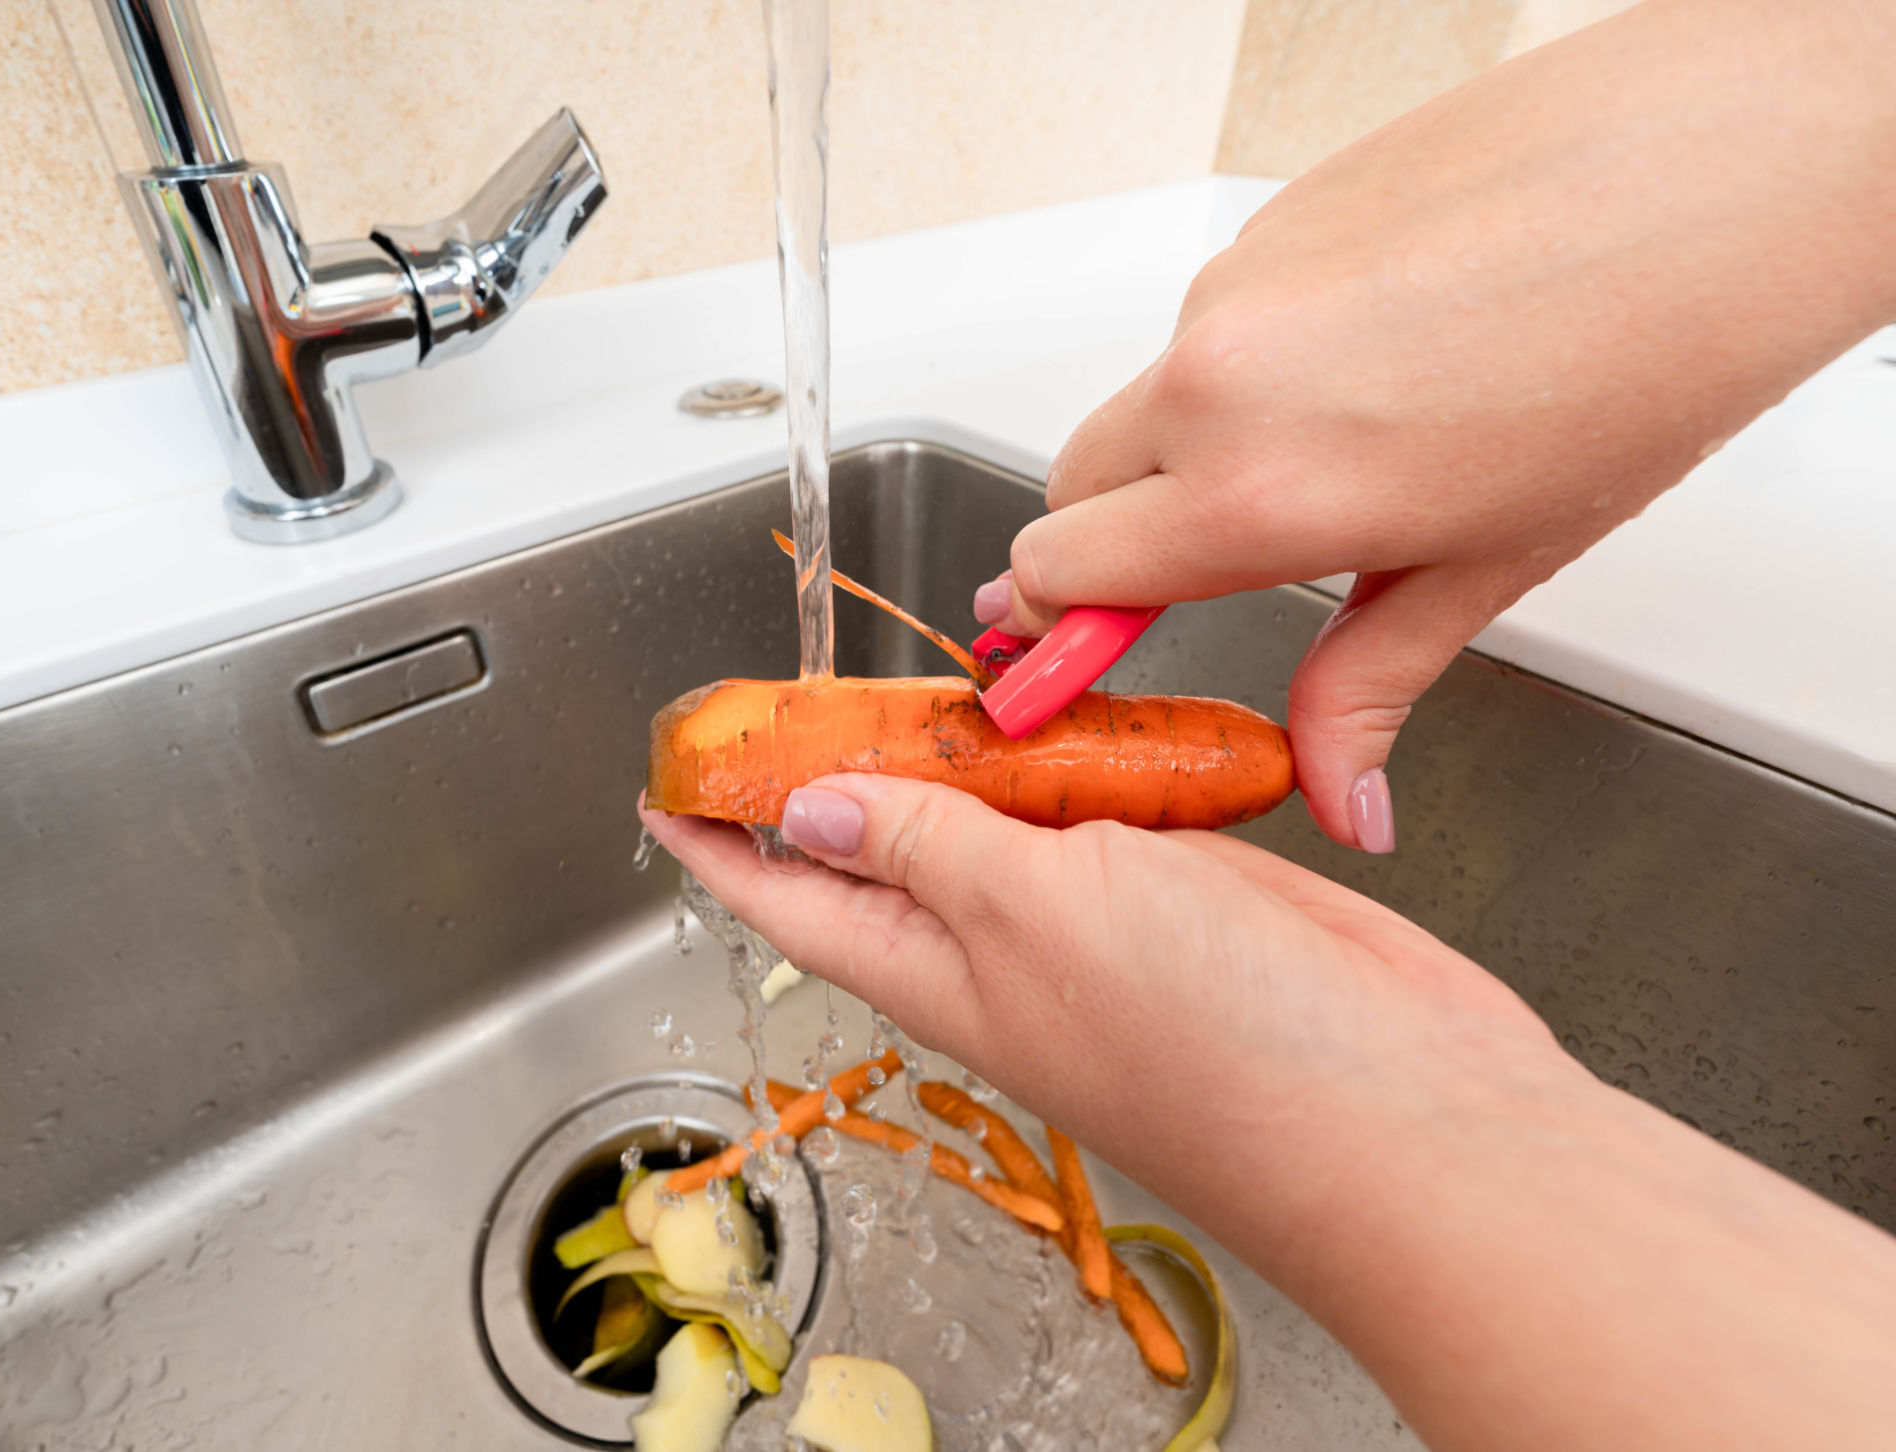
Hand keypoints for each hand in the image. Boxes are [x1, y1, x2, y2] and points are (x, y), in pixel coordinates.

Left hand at [644, 780, 1895, 1451]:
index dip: (720, 839)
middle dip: (830, 779)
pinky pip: (1108, 819)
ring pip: (1002, 827)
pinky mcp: (1192, 902)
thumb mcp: (1036, 912)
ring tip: (916, 687)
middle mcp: (1007, 953)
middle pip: (888, 852)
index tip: (665, 783)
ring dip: (959, 760)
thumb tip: (808, 811)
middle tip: (788, 698)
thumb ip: (926, 846)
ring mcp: (1103, 928)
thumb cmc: (1217, 1037)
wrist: (1410, 1117)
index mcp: (940, 969)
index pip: (792, 895)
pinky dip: (1087, 761)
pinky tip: (1083, 716)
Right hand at [974, 0, 1895, 850]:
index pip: (1060, 574)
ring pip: (1148, 397)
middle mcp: (1213, 378)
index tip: (1050, 655)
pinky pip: (1214, 317)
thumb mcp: (1487, 566)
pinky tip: (1369, 357)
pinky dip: (1256, 358)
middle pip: (1070, 485)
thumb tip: (1339, 791)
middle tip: (1195, 567)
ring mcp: (1233, 282)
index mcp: (1255, 492)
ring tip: (1342, 442)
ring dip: (1196, 443)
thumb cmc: (1635, 359)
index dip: (1052, 625)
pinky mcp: (1265, 217)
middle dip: (1109, 541)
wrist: (1713, 177)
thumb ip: (1367, 688)